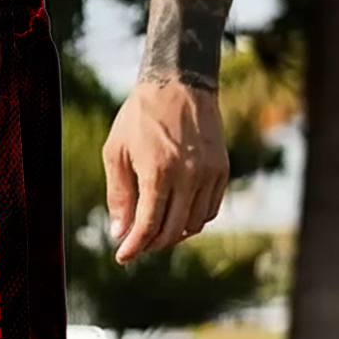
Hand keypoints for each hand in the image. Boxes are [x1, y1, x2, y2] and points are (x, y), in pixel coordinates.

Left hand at [102, 81, 229, 265]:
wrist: (179, 81)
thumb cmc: (140, 116)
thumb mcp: (116, 152)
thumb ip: (118, 195)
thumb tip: (120, 234)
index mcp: (159, 171)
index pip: (148, 226)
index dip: (134, 248)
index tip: (122, 257)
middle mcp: (189, 175)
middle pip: (172, 231)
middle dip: (151, 244)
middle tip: (137, 244)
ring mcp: (209, 173)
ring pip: (193, 225)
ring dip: (173, 234)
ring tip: (155, 230)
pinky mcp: (222, 169)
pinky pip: (210, 210)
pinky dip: (193, 220)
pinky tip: (177, 215)